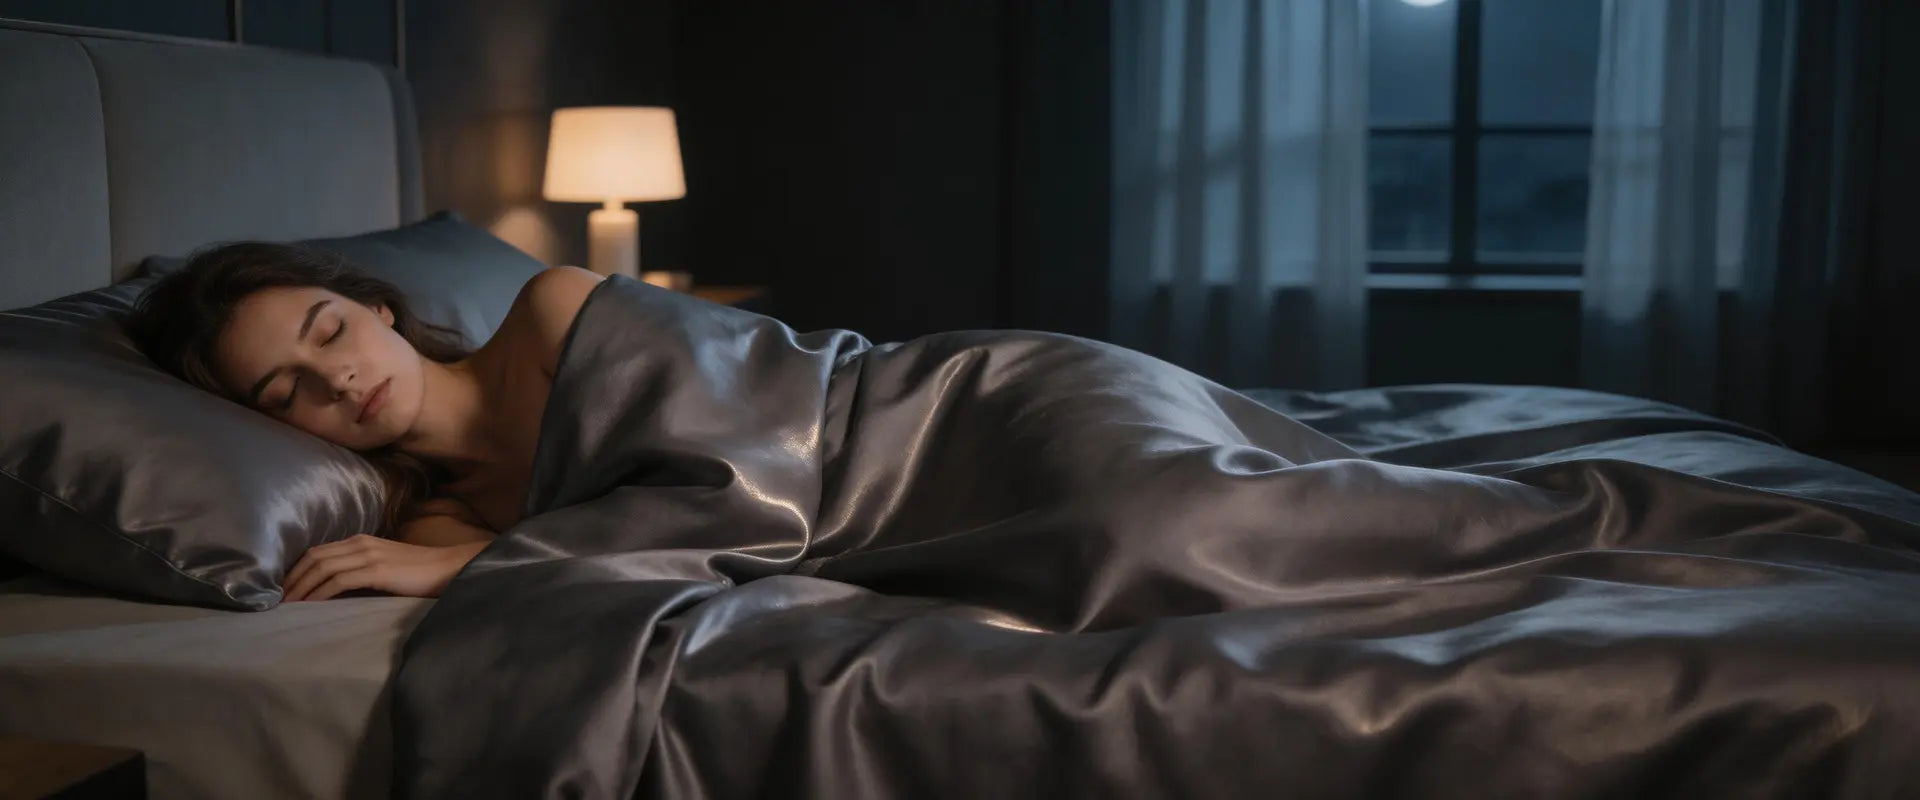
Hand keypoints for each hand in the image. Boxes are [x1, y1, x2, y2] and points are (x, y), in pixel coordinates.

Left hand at [282, 535, 488, 601]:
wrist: (451, 568)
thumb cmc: (420, 573)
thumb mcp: (386, 567)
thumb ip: (362, 571)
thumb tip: (335, 590)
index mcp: (361, 541)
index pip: (318, 552)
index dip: (296, 570)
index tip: (283, 589)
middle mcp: (360, 543)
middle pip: (314, 557)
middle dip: (292, 579)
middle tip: (276, 600)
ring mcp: (369, 555)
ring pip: (322, 567)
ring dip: (301, 587)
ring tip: (288, 605)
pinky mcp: (377, 570)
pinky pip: (338, 581)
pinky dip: (319, 593)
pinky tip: (310, 605)